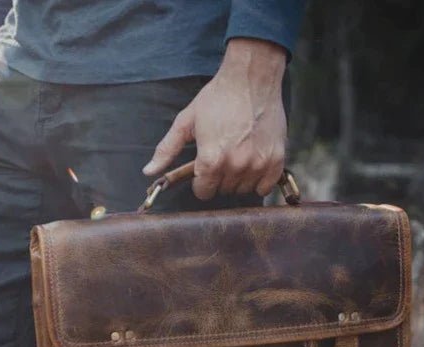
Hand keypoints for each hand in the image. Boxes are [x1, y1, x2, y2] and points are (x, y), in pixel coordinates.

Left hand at [143, 38, 286, 199]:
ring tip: (237, 155)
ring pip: (243, 190)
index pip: (203, 192)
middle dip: (219, 178)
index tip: (204, 168)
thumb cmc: (217, 98)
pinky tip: (253, 162)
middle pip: (223, 191)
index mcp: (210, 160)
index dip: (200, 181)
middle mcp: (234, 165)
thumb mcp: (186, 122)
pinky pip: (264, 187)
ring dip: (238, 179)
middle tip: (222, 155)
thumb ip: (166, 150)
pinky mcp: (276, 160)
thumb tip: (148, 172)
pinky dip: (259, 180)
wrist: (252, 77)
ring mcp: (257, 164)